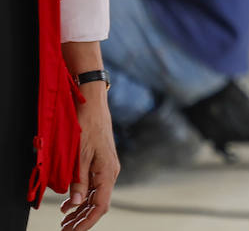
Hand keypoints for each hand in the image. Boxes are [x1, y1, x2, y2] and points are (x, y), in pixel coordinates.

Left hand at [60, 85, 117, 230]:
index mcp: (108, 172)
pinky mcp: (100, 163)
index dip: (87, 222)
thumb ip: (79, 180)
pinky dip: (81, 197)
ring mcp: (106, 167)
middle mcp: (110, 172)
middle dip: (82, 219)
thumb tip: (77, 203)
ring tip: (64, 221)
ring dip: (80, 210)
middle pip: (98, 203)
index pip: (101, 206)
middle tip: (65, 230)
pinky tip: (69, 203)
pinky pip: (93, 185)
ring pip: (95, 196)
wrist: (93, 104)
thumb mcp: (79, 155)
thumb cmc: (87, 126)